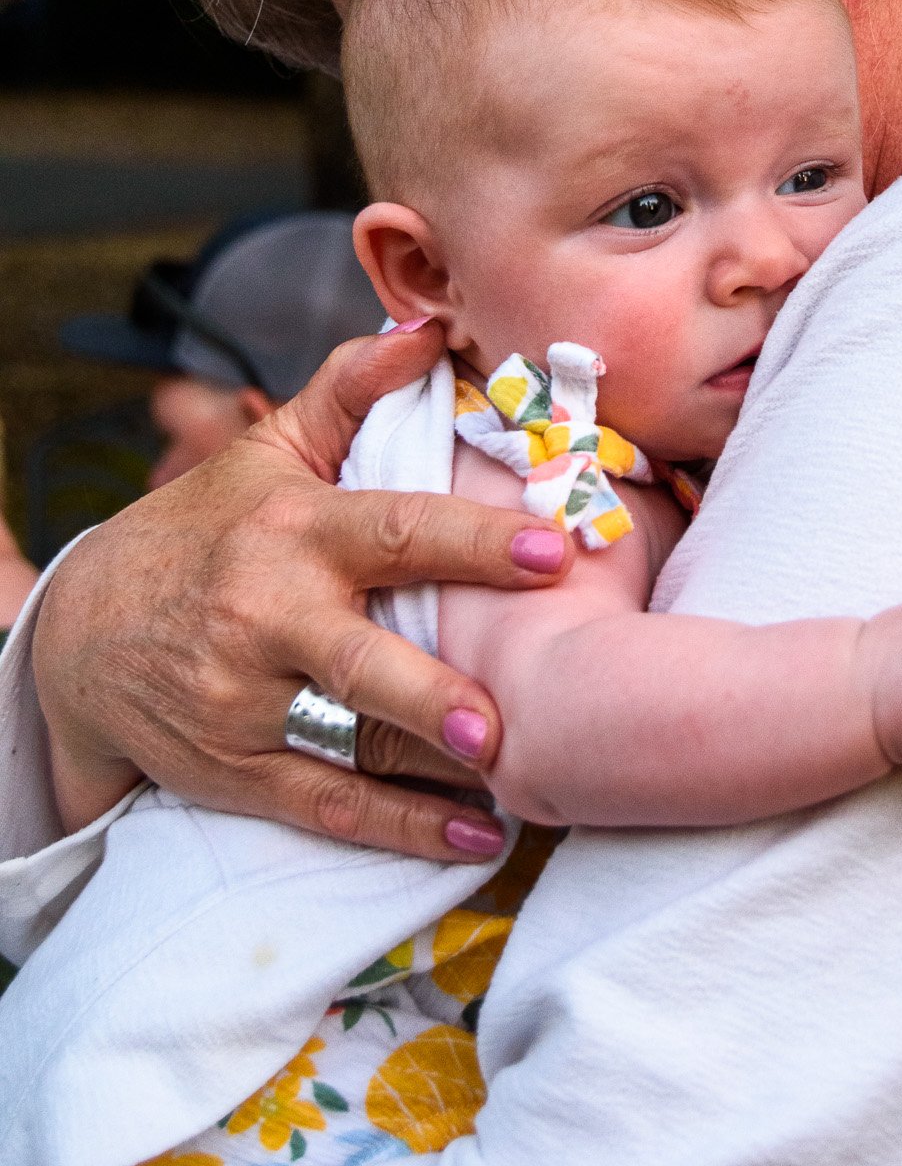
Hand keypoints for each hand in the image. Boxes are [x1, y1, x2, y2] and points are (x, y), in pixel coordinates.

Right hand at [32, 320, 570, 860]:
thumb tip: (430, 330)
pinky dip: (402, 829)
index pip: (394, 531)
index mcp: (293, 530)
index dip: (473, 541)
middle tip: (500, 719)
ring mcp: (245, 702)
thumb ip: (352, 389)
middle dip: (429, 691)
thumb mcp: (270, 451)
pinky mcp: (236, 771)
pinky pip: (328, 807)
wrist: (85, 632)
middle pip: (359, 659)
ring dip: (432, 773)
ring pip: (349, 744)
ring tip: (520, 783)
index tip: (553, 551)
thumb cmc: (209, 528)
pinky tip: (477, 835)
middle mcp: (267, 617)